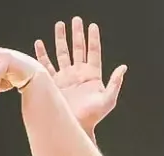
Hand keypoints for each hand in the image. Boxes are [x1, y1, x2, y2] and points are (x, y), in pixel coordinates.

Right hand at [34, 17, 125, 134]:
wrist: (74, 127)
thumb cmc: (93, 117)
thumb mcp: (108, 100)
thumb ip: (115, 83)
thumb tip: (123, 67)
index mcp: (92, 75)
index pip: (93, 51)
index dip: (93, 38)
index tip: (92, 25)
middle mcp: (78, 74)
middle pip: (77, 48)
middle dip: (76, 34)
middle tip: (76, 20)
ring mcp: (65, 77)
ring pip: (62, 53)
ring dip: (60, 39)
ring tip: (59, 25)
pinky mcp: (53, 83)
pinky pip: (47, 65)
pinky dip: (43, 54)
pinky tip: (40, 43)